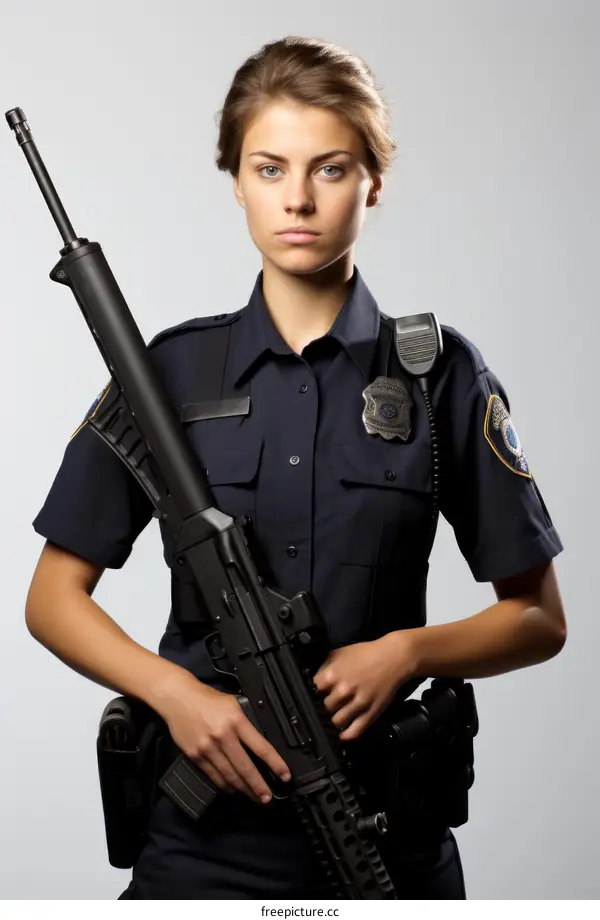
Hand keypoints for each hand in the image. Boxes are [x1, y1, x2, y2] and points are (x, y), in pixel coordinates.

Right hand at [154, 669, 291, 804]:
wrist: (178, 698)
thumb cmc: (207, 699)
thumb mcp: (233, 703)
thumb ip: (246, 721)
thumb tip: (260, 742)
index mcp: (236, 721)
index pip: (261, 747)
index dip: (275, 764)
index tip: (285, 775)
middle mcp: (223, 736)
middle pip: (246, 768)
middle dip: (259, 786)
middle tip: (268, 798)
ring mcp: (208, 748)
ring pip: (230, 776)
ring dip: (244, 790)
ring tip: (255, 797)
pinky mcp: (195, 756)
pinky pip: (214, 776)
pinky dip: (225, 785)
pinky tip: (234, 789)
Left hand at [313, 631, 416, 741]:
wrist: (393, 658)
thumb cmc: (366, 654)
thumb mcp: (339, 653)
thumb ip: (323, 667)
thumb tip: (311, 680)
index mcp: (333, 674)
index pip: (311, 692)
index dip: (309, 695)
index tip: (310, 698)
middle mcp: (344, 690)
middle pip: (323, 709)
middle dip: (320, 709)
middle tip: (320, 710)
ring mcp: (358, 703)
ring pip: (336, 723)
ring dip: (331, 723)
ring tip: (329, 722)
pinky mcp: (371, 713)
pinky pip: (354, 731)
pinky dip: (345, 736)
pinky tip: (341, 735)